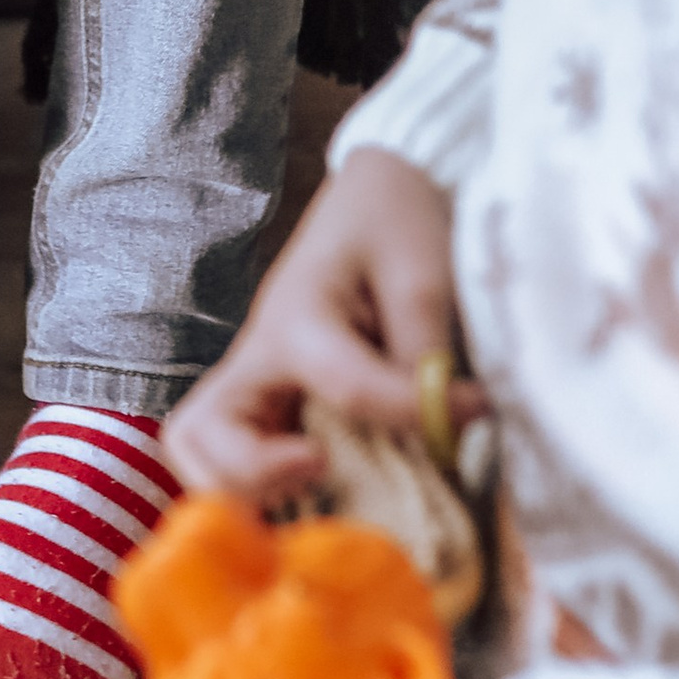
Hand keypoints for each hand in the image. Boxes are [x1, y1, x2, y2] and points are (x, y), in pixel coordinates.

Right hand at [163, 147, 461, 506]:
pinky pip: (236, 452)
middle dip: (252, 477)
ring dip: (243, 489)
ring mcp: (258, 379)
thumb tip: (439, 425)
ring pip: (201, 451)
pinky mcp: (272, 396)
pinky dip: (258, 486)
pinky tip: (323, 489)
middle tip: (322, 471)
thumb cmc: (399, 219)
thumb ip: (424, 351)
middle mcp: (260, 354)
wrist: (382, 188)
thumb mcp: (424, 272)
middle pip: (203, 435)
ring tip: (315, 491)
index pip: (345, 388)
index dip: (417, 412)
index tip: (476, 407)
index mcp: (298, 316)